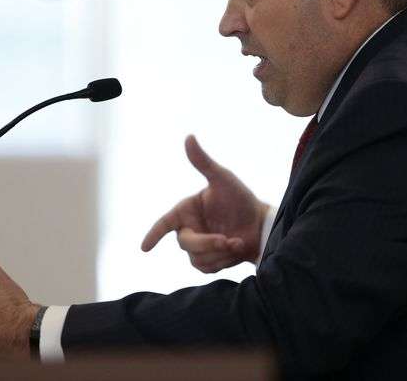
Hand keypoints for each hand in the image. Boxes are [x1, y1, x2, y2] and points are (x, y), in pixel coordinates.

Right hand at [141, 134, 270, 271]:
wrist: (262, 225)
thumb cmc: (241, 199)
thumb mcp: (223, 178)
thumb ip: (203, 162)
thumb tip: (189, 137)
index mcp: (187, 210)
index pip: (165, 222)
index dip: (154, 234)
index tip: (144, 248)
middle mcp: (189, 228)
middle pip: (185, 243)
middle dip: (207, 243)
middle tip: (227, 239)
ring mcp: (198, 247)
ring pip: (196, 259)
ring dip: (219, 253)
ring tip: (237, 242)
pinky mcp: (208, 261)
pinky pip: (206, 269)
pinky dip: (222, 262)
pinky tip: (235, 251)